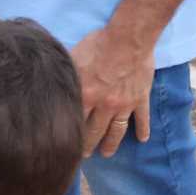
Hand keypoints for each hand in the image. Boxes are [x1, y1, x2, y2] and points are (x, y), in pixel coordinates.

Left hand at [70, 25, 154, 158]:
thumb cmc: (98, 45)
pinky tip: (143, 139)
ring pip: (117, 130)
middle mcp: (104, 105)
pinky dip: (143, 129)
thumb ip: (66, 72)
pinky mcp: (140, 98)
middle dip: (89, 145)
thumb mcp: (74, 57)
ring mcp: (124, 104)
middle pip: (95, 131)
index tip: (65, 143)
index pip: (75, 121)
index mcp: (86, 96)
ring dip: (112, 143)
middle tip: (85, 155)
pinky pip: (142, 118)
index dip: (70, 133)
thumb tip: (52, 77)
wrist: (127, 39)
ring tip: (108, 153)